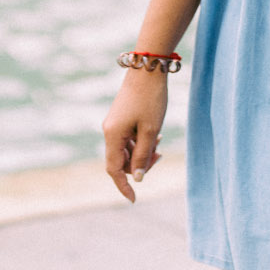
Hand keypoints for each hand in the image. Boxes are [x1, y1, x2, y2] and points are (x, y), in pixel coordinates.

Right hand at [103, 69, 168, 200]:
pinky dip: (141, 141)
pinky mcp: (121, 117)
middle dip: (140, 165)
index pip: (114, 170)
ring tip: (160, 144)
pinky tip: (156, 135)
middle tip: (159, 156)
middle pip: (121, 160)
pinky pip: (128, 138)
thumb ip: (143, 156)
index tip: (134, 200)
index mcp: (112, 135)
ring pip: (126, 149)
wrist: (148, 68)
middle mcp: (109, 130)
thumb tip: (137, 178)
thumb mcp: (151, 131)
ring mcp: (114, 123)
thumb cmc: (150, 99)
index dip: (123, 186)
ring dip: (142, 152)